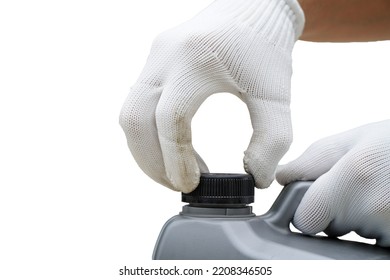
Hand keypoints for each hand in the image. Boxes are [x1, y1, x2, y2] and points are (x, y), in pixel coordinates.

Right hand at [120, 0, 303, 191]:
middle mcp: (165, 56)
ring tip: (173, 170)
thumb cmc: (267, 48)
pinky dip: (147, 132)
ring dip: (145, 150)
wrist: (252, 8)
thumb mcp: (277, 94)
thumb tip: (254, 178)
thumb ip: (272, 139)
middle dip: (152, 162)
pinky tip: (171, 145)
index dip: (177, 160)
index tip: (192, 185)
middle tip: (178, 184)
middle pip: (136, 120)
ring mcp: (154, 56)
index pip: (171, 120)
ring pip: (130, 114)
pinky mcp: (153, 61)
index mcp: (196, 60)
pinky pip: (137, 103)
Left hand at [276, 120, 389, 245]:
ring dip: (360, 221)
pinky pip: (379, 242)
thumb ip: (309, 162)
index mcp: (352, 178)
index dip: (307, 210)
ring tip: (379, 192)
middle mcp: (374, 208)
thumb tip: (281, 178)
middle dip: (335, 212)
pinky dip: (380, 228)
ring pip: (357, 237)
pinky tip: (389, 203)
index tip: (317, 199)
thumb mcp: (350, 141)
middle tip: (357, 187)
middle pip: (330, 229)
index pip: (305, 220)